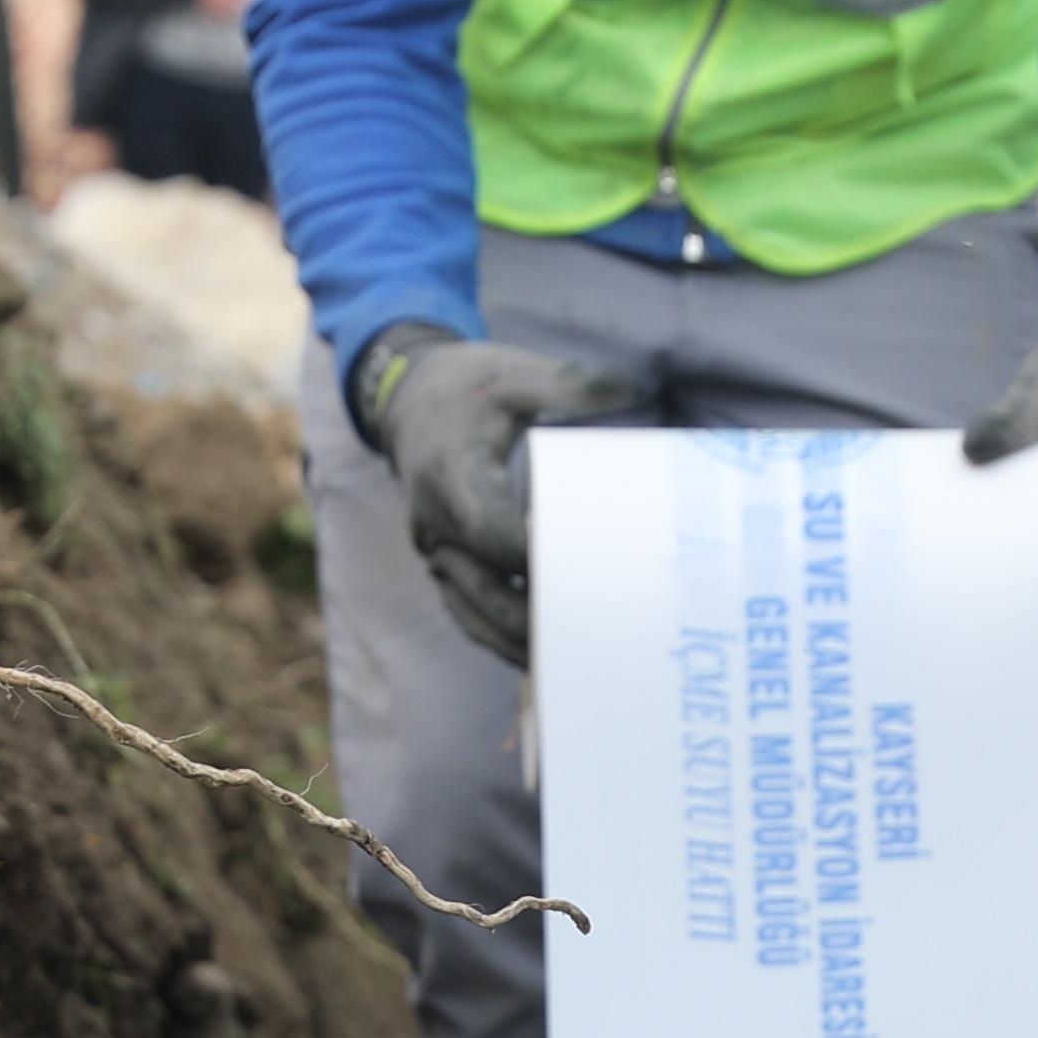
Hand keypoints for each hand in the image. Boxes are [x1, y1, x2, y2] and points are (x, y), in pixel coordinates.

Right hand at [362, 326, 644, 662]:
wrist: (410, 405)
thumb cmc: (469, 388)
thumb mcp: (514, 373)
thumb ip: (567, 382)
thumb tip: (627, 386)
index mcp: (451, 473)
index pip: (492, 532)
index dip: (534, 558)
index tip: (585, 569)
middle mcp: (435, 523)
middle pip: (484, 589)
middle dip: (536, 618)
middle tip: (598, 634)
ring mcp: (436, 552)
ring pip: (472, 614)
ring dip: (519, 643)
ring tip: (577, 664)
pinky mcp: (443, 567)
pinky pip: (468, 614)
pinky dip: (503, 638)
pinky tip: (547, 657)